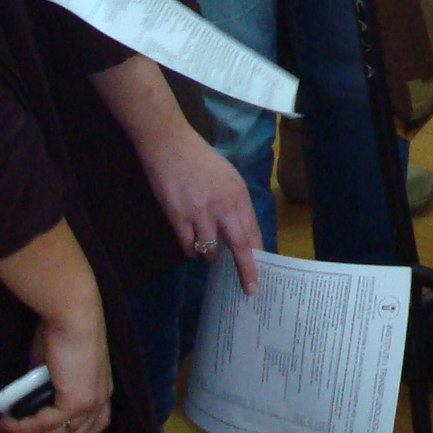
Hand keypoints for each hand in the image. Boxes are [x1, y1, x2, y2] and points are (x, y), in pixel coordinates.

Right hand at [0, 311, 110, 432]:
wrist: (72, 316)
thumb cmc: (62, 334)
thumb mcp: (55, 370)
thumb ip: (47, 390)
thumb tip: (26, 407)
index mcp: (101, 391)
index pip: (89, 431)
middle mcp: (101, 400)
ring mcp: (91, 402)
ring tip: (5, 429)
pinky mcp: (77, 401)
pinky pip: (46, 425)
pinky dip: (23, 428)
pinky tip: (6, 423)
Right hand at [139, 126, 262, 294]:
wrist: (170, 144)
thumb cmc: (200, 159)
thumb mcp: (228, 177)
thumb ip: (234, 202)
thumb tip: (240, 229)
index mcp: (239, 194)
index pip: (253, 231)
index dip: (258, 254)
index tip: (263, 271)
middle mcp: (224, 205)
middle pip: (240, 245)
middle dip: (246, 270)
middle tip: (250, 289)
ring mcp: (200, 212)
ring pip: (210, 249)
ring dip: (210, 257)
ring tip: (208, 256)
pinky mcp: (178, 216)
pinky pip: (187, 245)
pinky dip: (190, 251)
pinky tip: (191, 249)